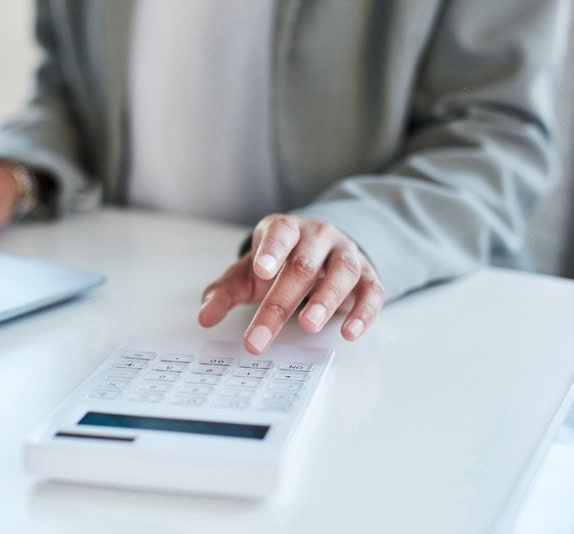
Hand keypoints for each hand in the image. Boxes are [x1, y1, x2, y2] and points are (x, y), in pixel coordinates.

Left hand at [198, 214, 384, 353]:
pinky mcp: (368, 276)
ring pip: (342, 272)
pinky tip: (349, 332)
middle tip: (261, 335)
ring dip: (325, 300)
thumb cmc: (279, 264)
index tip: (260, 272)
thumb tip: (204, 317)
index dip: (271, 251)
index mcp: (286, 230)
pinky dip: (363, 312)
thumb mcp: (248, 275)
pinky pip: (372, 291)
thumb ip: (225, 293)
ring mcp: (346, 255)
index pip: (279, 234)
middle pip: (303, 265)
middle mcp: (318, 237)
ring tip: (308, 325)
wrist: (320, 252)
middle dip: (281, 301)